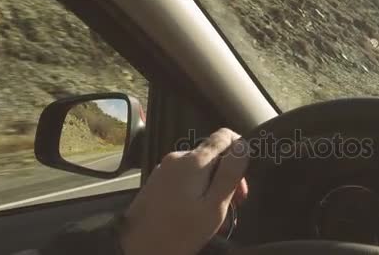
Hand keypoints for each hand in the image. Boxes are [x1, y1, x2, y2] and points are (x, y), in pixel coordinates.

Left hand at [120, 128, 248, 254]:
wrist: (135, 248)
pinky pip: (185, 177)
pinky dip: (197, 190)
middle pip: (214, 155)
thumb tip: (243, 146)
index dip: (240, 151)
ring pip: (200, 168)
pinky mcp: (158, 180)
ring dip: (213, 187)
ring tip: (215, 215)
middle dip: (227, 177)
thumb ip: (230, 174)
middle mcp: (178, 158)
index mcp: (194, 161)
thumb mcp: (213, 207)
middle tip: (234, 205)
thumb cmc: (178, 232)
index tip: (243, 177)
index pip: (225, 136)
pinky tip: (197, 212)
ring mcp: (165, 168)